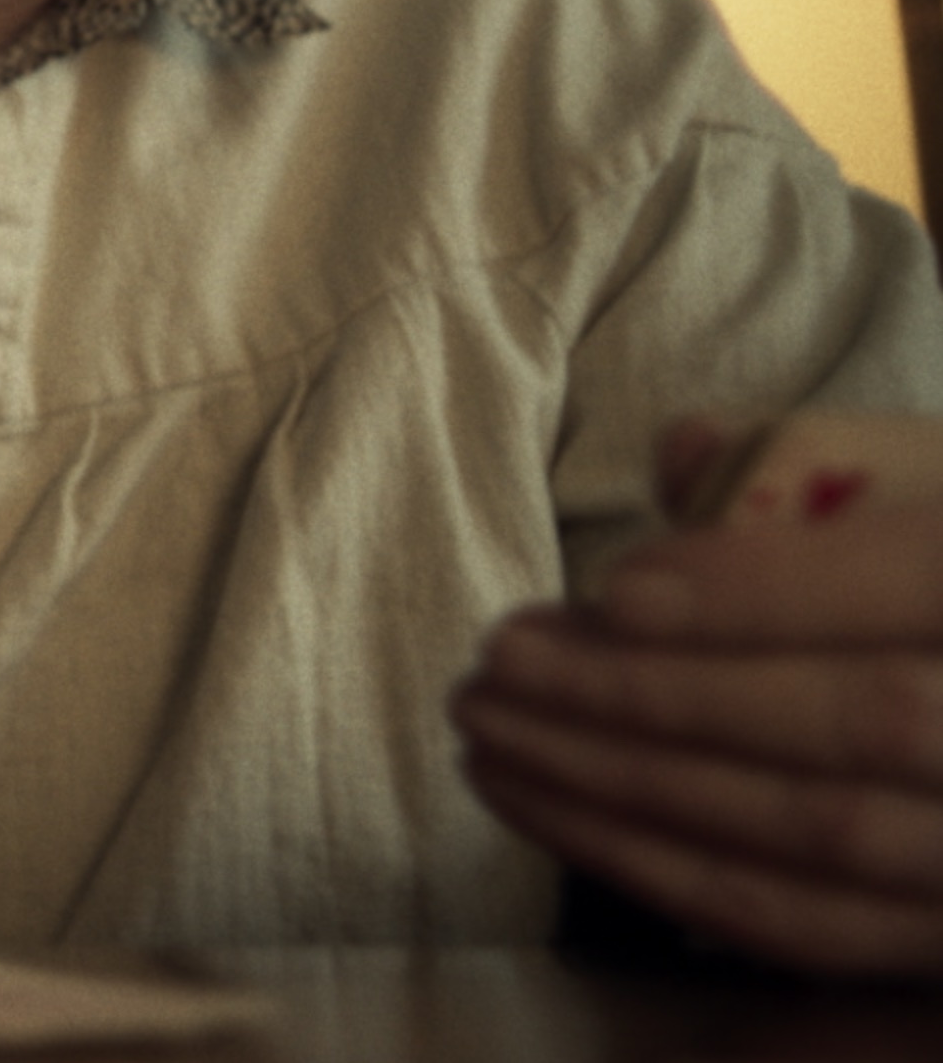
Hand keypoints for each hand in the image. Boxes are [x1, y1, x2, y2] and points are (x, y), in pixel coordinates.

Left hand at [452, 419, 942, 971]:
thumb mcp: (920, 478)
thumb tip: (688, 457)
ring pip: (827, 835)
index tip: (616, 591)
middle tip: (502, 663)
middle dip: (663, 693)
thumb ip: (817, 462)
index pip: (922, 585)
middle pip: (866, 723)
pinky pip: (819, 930)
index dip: (766, 592)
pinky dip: (670, 872)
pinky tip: (548, 808)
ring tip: (489, 735)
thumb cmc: (940, 555)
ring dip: (633, 789)